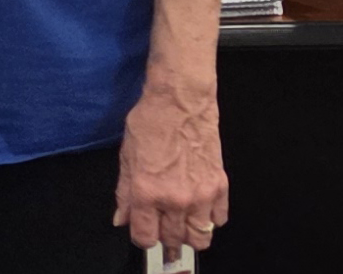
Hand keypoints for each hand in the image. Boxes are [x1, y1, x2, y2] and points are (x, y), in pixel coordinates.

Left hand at [114, 73, 226, 254]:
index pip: (145, 236)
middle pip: (174, 240)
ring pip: (201, 237)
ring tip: (182, 225)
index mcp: (147, 192)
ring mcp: (202, 195)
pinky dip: (210, 220)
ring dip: (190, 235)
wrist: (180, 103)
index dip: (141, 238)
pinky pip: (219, 219)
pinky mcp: (220, 186)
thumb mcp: (126, 157)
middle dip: (165, 238)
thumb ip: (124, 193)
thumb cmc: (148, 124)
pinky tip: (200, 210)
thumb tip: (121, 220)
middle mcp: (176, 200)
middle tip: (162, 227)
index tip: (142, 231)